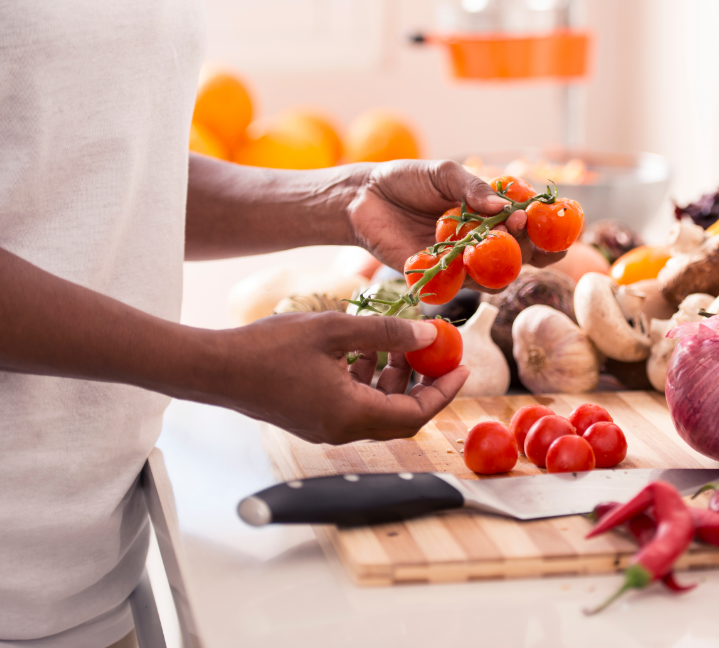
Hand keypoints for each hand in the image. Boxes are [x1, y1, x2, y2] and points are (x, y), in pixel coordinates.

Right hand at [205, 312, 467, 443]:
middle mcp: (341, 429)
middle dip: (422, 383)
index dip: (444, 391)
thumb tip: (428, 335)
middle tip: (434, 352)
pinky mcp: (311, 417)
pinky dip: (368, 379)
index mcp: (351, 414)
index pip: (415, 414)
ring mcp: (325, 426)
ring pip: (377, 408)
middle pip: (399, 415)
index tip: (462, 366)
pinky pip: (354, 403)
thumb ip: (386, 333)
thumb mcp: (335, 330)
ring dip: (394, 378)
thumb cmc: (268, 348)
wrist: (214, 368)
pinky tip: (363, 348)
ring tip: (398, 342)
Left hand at [346, 160, 566, 273]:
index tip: (553, 221)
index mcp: (489, 216)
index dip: (543, 227)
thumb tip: (506, 208)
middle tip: (528, 232)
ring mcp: (461, 264)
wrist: (364, 197)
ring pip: (495, 277)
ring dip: (503, 263)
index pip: (526, 226)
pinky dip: (468, 275)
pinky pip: (460, 286)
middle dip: (532, 248)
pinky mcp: (437, 279)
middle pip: (520, 257)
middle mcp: (480, 244)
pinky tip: (467, 258)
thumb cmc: (407, 181)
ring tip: (500, 240)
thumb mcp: (445, 175)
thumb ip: (474, 189)